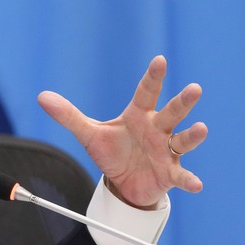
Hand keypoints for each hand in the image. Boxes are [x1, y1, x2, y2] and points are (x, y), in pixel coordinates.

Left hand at [37, 55, 206, 208]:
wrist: (124, 182)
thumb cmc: (112, 151)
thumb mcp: (89, 133)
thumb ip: (68, 115)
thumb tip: (42, 97)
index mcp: (139, 115)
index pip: (146, 92)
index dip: (153, 77)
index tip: (160, 61)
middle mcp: (157, 129)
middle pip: (171, 112)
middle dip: (183, 101)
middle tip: (195, 88)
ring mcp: (166, 151)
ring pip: (182, 140)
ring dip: (193, 135)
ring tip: (201, 128)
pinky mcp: (169, 173)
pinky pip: (180, 175)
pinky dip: (189, 180)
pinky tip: (196, 184)